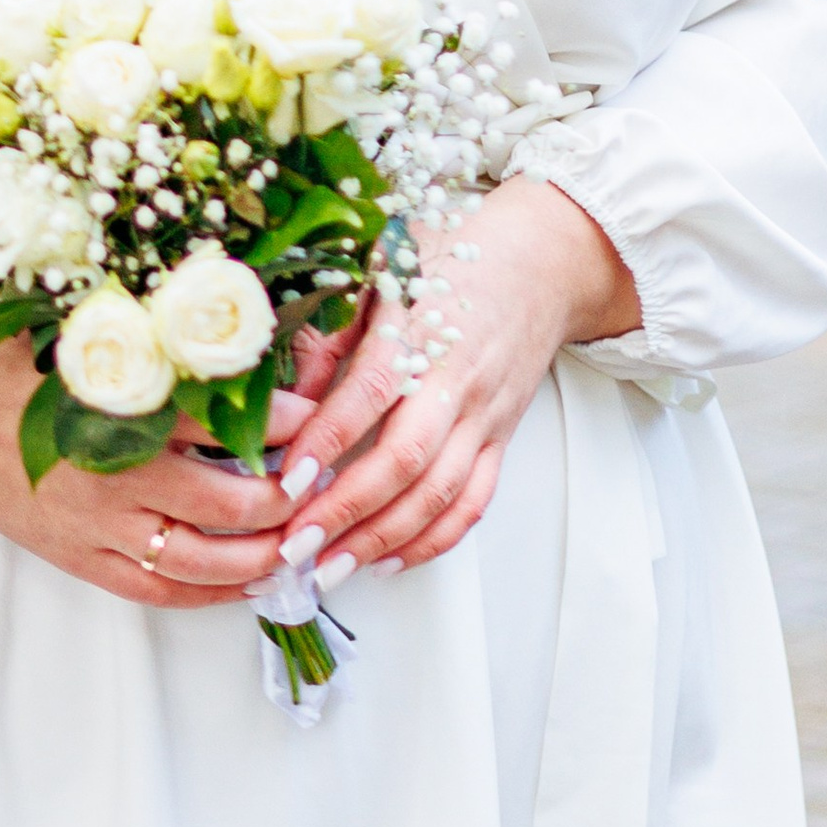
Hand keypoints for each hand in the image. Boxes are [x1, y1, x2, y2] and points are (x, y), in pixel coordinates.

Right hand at [0, 332, 305, 605]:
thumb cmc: (10, 365)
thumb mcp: (79, 330)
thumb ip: (149, 332)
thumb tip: (230, 317)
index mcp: (115, 410)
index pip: (221, 421)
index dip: (281, 422)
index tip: (317, 415)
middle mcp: (112, 476)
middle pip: (226, 504)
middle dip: (286, 498)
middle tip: (319, 481)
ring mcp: (98, 527)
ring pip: (202, 561)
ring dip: (264, 556)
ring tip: (303, 539)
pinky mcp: (82, 559)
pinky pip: (159, 591)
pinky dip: (212, 594)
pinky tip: (251, 582)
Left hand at [268, 178, 639, 577]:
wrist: (542, 261)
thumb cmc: (450, 257)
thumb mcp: (382, 266)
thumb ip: (333, 327)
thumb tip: (285, 389)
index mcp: (419, 330)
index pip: (370, 394)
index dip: (326, 439)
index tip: (284, 479)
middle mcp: (456, 381)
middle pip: (405, 459)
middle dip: (347, 511)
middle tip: (295, 545)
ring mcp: (484, 416)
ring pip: (439, 493)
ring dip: (383, 539)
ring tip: (330, 569)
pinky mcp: (501, 439)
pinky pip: (472, 502)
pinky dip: (433, 540)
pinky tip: (389, 561)